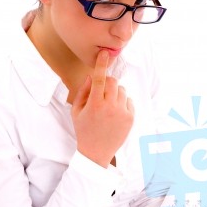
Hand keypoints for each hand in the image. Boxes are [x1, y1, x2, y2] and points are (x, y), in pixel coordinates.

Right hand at [72, 50, 133, 167]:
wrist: (96, 153)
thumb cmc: (84, 130)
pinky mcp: (130, 118)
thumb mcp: (76, 111)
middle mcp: (110, 107)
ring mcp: (122, 113)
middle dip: (107, 83)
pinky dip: (122, 103)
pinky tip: (115, 113)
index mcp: (94, 104)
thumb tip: (92, 76)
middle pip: (113, 82)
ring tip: (107, 106)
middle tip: (101, 92)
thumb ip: (83, 91)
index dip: (102, 64)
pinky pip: (128, 100)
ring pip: (121, 90)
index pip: (100, 79)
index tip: (105, 53)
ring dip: (114, 93)